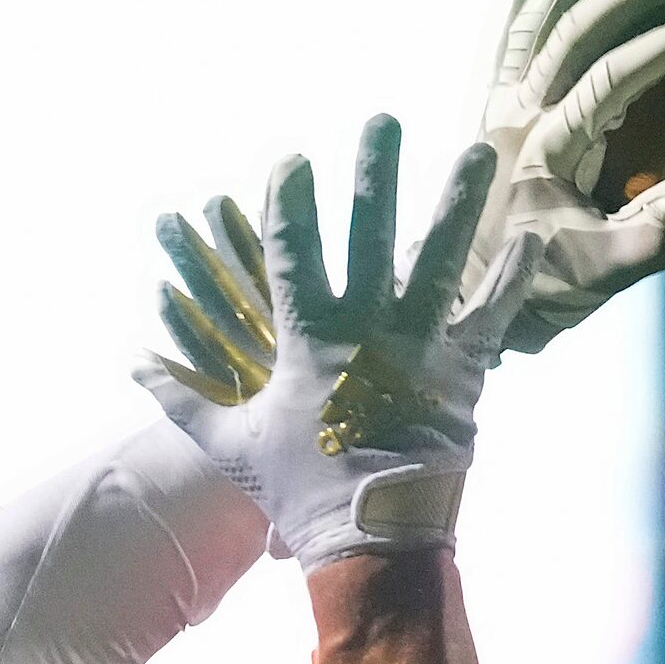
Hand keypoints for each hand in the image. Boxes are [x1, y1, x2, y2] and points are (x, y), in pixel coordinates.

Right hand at [137, 118, 538, 568]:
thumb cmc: (297, 492)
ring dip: (460, 201)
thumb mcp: (230, 444)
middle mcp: (366, 332)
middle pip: (370, 234)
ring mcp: (420, 349)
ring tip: (476, 150)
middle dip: (375, 173)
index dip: (288, 203)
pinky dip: (510, 278)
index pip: (292, 254)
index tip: (291, 159)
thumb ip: (182, 397)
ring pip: (442, 259)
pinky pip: (492, 317)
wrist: (371, 542)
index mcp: (307, 342)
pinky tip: (531, 235)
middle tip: (382, 120)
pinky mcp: (463, 375)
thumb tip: (133, 364)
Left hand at [470, 0, 664, 353]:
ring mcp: (494, 111)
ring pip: (527, 25)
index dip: (656, 53)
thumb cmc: (535, 289)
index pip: (605, 83)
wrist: (460, 300)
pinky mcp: (485, 112)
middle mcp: (512, 121)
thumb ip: (654, 235)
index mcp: (544, 153)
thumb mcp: (599, 275)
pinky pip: (498, 44)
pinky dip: (515, 0)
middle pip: (565, 37)